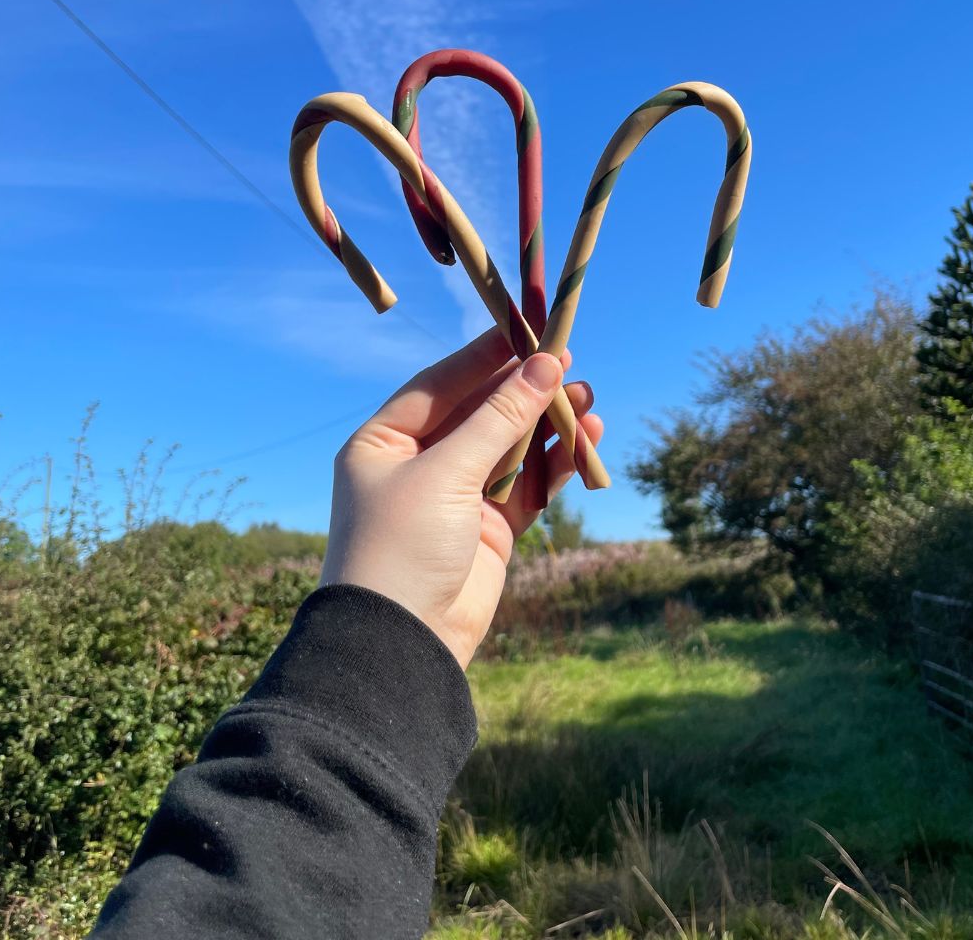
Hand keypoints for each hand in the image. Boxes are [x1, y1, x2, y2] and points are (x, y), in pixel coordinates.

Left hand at [319, 328, 603, 668]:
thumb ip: (500, 418)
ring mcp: (454, 498)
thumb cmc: (403, 545)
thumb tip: (545, 366)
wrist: (403, 642)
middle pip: (480, 413)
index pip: (440, 384)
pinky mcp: (487, 529)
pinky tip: (585, 443)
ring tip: (588, 398)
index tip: (527, 330)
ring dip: (547, 426)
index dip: (484, 357)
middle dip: (524, 390)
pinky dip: (555, 466)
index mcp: (384, 442)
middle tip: (568, 360)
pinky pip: (527, 486)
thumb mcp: (448, 472)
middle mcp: (417, 464)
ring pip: (510, 448)